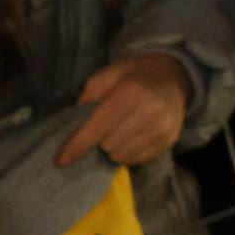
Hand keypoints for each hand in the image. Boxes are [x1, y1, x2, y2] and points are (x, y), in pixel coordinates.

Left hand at [56, 55, 190, 167]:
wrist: (174, 76)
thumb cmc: (135, 75)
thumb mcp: (109, 73)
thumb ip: (89, 95)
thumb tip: (73, 125)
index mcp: (132, 92)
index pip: (98, 127)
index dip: (77, 145)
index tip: (61, 160)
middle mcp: (151, 112)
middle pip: (108, 145)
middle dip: (100, 141)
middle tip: (105, 127)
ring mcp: (163, 129)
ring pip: (122, 156)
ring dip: (114, 148)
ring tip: (119, 131)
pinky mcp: (170, 141)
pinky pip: (137, 160)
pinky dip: (129, 152)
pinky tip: (133, 137)